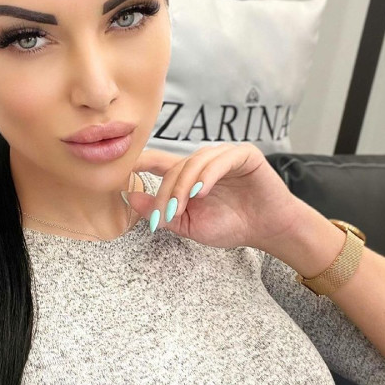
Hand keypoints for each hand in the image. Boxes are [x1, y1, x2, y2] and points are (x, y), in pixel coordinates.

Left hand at [128, 143, 302, 249]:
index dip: (138, 162)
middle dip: (166, 192)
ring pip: (193, 163)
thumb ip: (162, 211)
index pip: (157, 162)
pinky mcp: (243, 154)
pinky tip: (202, 192)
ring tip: (183, 206)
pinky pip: (220, 160)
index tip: (118, 168)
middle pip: (173, 168)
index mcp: (187, 176)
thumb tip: (130, 196)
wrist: (266, 230)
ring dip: (184, 186)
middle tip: (165, 214)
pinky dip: (208, 176)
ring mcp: (222, 155)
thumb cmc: (230, 226)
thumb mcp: (188, 224)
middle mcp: (202, 161)